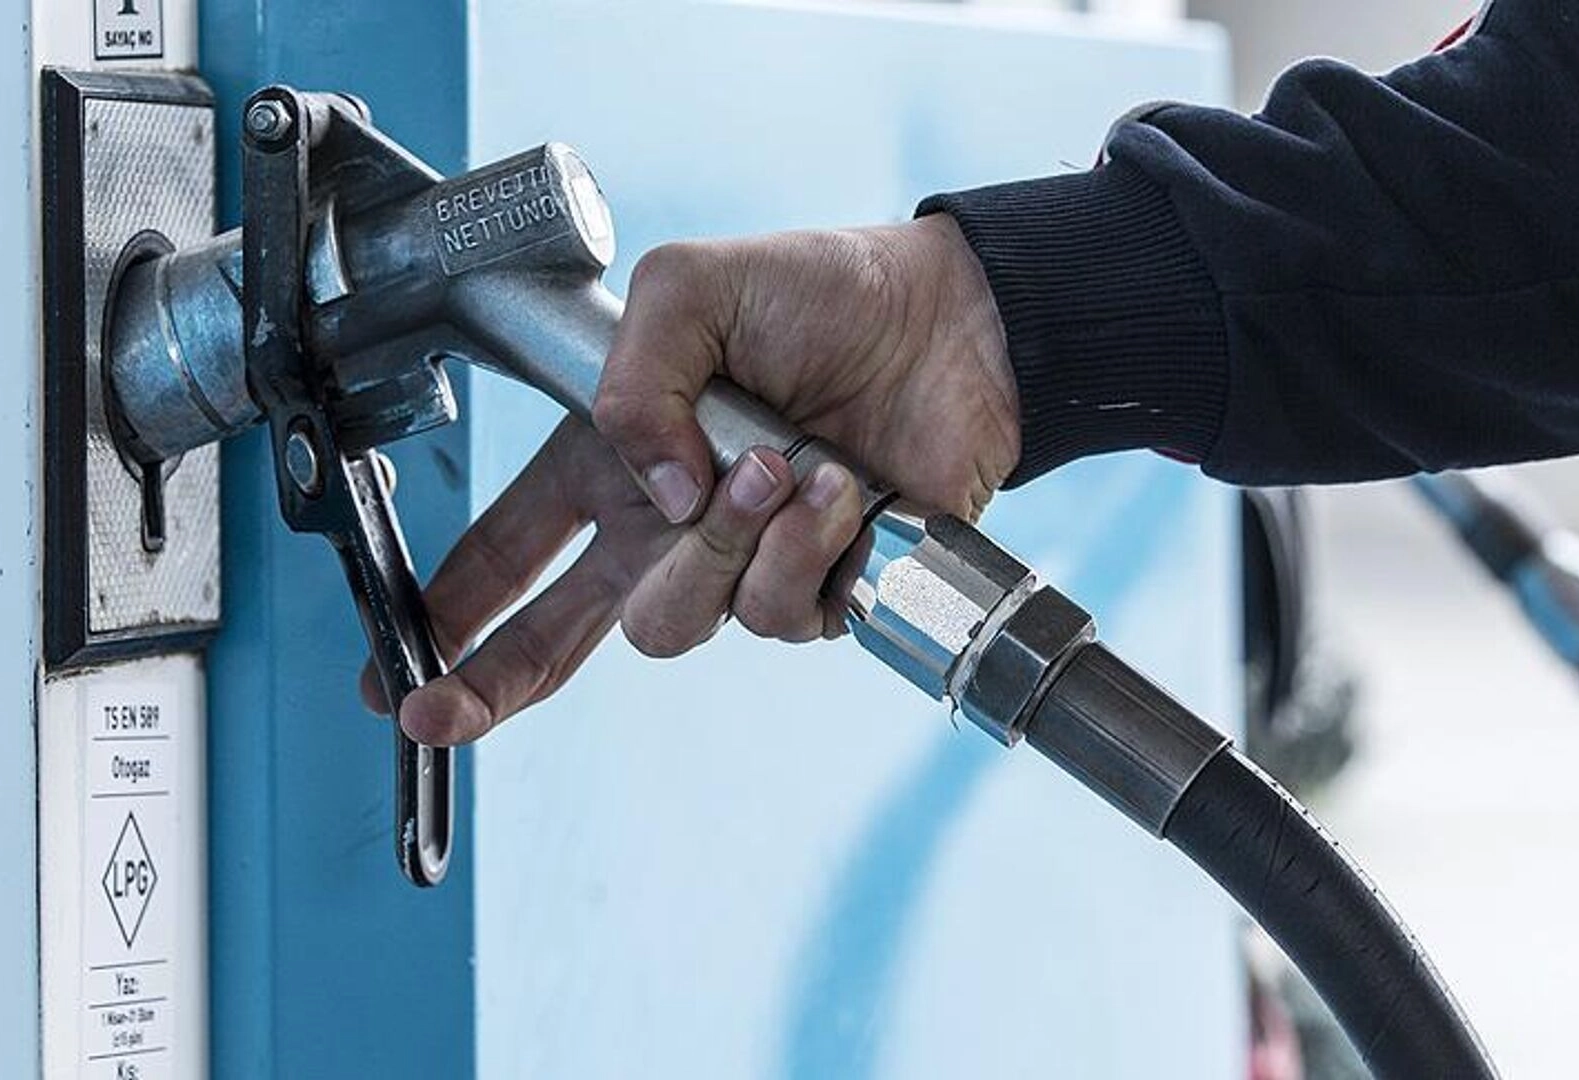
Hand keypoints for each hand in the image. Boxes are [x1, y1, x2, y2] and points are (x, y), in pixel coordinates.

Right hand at [384, 214, 1017, 744]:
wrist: (951, 324)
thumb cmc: (823, 294)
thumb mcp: (691, 291)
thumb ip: (631, 385)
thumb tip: (652, 494)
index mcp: (615, 459)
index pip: (517, 547)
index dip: (454, 607)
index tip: (400, 662)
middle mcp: (667, 526)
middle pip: (563, 633)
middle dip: (492, 679)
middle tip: (440, 710)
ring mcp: (741, 564)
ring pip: (674, 620)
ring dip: (717, 546)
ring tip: (773, 464)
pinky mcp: (817, 589)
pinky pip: (775, 614)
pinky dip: (802, 550)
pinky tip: (835, 488)